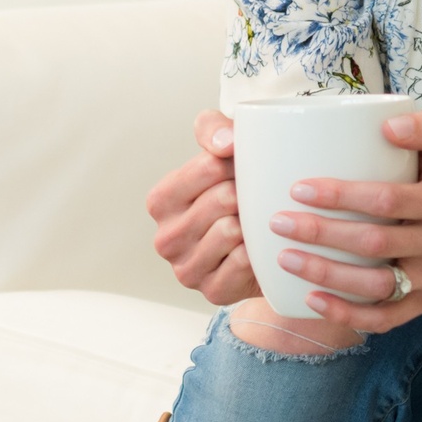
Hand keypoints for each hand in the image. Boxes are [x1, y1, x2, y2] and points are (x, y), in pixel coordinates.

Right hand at [145, 110, 259, 306]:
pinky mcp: (212, 291)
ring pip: (231, 230)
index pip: (208, 167)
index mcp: (160, 200)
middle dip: (247, 193)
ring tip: (258, 219)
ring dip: (254, 223)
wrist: (257, 242)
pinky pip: (242, 262)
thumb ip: (213, 130)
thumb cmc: (234, 191)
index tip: (247, 167)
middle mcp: (166, 238)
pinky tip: (260, 245)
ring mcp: (186, 269)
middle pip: (222, 199)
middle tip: (257, 196)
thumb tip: (225, 144)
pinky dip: (258, 250)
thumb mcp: (220, 152)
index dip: (237, 163)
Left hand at [269, 110, 421, 332]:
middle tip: (279, 222)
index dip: (343, 196)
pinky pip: (385, 318)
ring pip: (378, 286)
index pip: (390, 200)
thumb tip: (387, 126)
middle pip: (377, 244)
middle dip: (323, 234)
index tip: (299, 188)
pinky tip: (310, 298)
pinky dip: (346, 313)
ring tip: (284, 257)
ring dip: (327, 275)